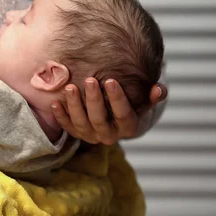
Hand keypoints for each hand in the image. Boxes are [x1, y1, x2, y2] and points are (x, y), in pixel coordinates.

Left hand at [52, 78, 167, 144]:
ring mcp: (91, 136)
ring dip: (74, 106)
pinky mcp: (77, 133)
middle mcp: (109, 135)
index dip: (117, 99)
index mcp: (128, 127)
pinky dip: (60, 116)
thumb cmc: (131, 103)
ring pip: (81, 124)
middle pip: (99, 120)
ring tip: (71, 87)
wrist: (114, 116)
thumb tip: (159, 89)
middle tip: (90, 80)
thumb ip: (153, 95)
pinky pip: (67, 127)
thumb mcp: (143, 100)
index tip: (111, 80)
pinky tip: (55, 102)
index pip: (124, 115)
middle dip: (94, 100)